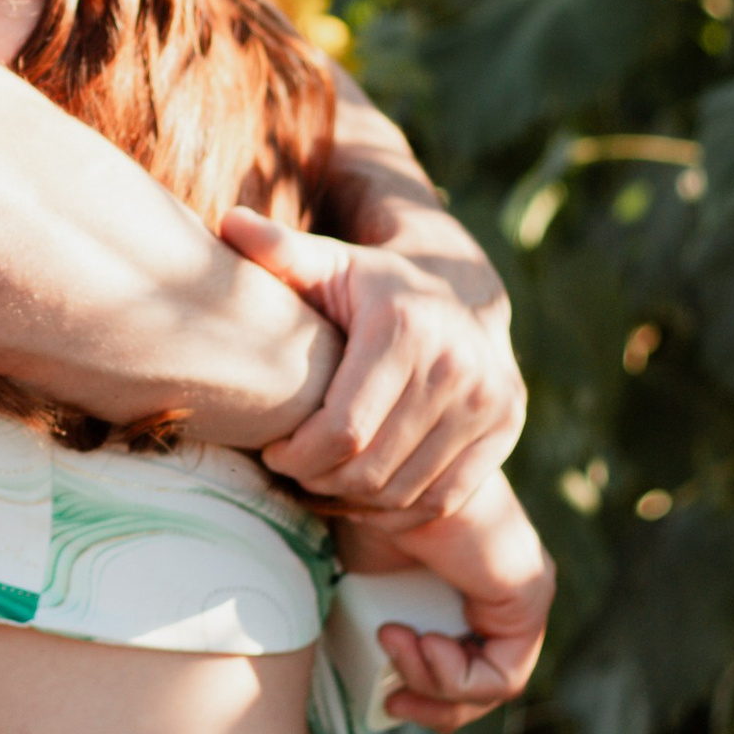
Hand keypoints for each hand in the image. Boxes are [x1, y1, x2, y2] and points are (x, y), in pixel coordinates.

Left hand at [223, 205, 525, 513]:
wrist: (464, 292)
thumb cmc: (373, 285)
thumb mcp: (328, 264)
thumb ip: (278, 250)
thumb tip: (228, 223)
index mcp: (405, 326)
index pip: (343, 429)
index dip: (299, 454)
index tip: (274, 450)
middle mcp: (457, 365)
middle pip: (372, 467)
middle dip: (320, 480)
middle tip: (294, 471)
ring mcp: (489, 400)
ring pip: (405, 490)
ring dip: (354, 500)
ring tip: (323, 481)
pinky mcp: (505, 429)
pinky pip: (442, 498)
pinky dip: (398, 511)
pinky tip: (364, 494)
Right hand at [340, 481, 554, 733]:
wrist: (376, 469)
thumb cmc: (362, 510)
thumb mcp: (369, 584)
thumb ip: (379, 625)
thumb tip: (368, 687)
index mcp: (471, 585)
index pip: (466, 671)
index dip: (426, 697)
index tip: (384, 695)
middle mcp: (506, 590)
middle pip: (482, 686)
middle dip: (432, 706)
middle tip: (392, 702)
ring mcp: (524, 593)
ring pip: (493, 686)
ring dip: (433, 685)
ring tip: (395, 643)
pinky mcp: (530, 595)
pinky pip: (505, 675)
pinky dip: (456, 677)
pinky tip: (423, 644)